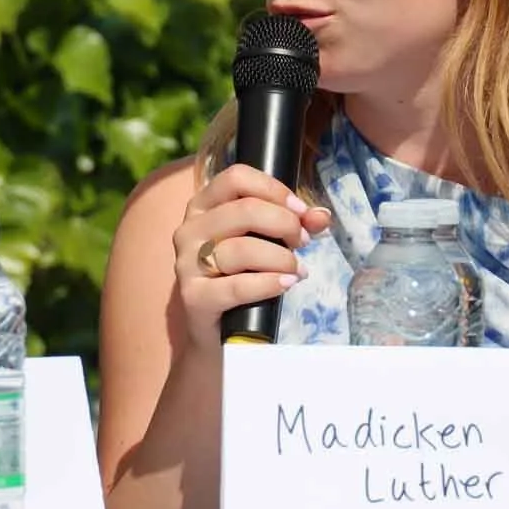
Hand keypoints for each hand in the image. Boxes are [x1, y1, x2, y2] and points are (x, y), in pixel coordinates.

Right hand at [172, 164, 332, 352]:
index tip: (300, 210)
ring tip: (297, 270)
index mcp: (203, 206)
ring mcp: (186, 264)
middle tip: (303, 242)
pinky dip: (268, 284)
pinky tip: (286, 283)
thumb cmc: (240, 276)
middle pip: (244, 210)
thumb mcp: (266, 242)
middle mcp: (189, 230)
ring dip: (281, 258)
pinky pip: (236, 286)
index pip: (236, 177)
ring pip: (242, 249)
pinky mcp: (194, 297)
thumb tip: (322, 216)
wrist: (216, 331)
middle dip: (285, 224)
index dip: (274, 189)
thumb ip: (294, 224)